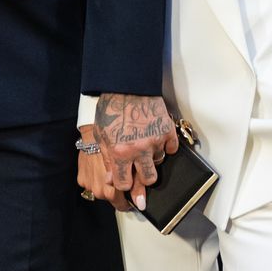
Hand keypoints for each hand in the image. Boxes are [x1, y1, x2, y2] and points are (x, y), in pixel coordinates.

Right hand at [77, 125, 131, 211]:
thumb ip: (135, 185)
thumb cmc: (114, 147)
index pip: (121, 204)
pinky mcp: (81, 179)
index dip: (128, 199)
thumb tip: (141, 202)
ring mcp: (89, 186)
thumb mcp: (130, 165)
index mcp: (111, 189)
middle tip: (119, 176)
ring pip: (100, 191)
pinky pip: (90, 184)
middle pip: (110, 198)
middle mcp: (98, 191)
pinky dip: (95, 178)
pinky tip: (98, 167)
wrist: (93, 134)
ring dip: (105, 185)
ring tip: (107, 170)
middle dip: (116, 191)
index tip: (131, 194)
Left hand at [93, 93, 178, 209]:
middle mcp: (138, 150)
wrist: (126, 85)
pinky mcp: (167, 130)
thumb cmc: (111, 109)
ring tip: (144, 145)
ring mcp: (155, 141)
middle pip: (148, 180)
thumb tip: (111, 179)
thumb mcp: (100, 135)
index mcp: (119, 152)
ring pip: (159, 163)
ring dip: (152, 158)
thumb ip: (106, 158)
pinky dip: (165, 146)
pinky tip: (156, 138)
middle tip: (141, 174)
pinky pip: (171, 148)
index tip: (127, 183)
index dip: (125, 185)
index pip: (124, 184)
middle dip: (144, 179)